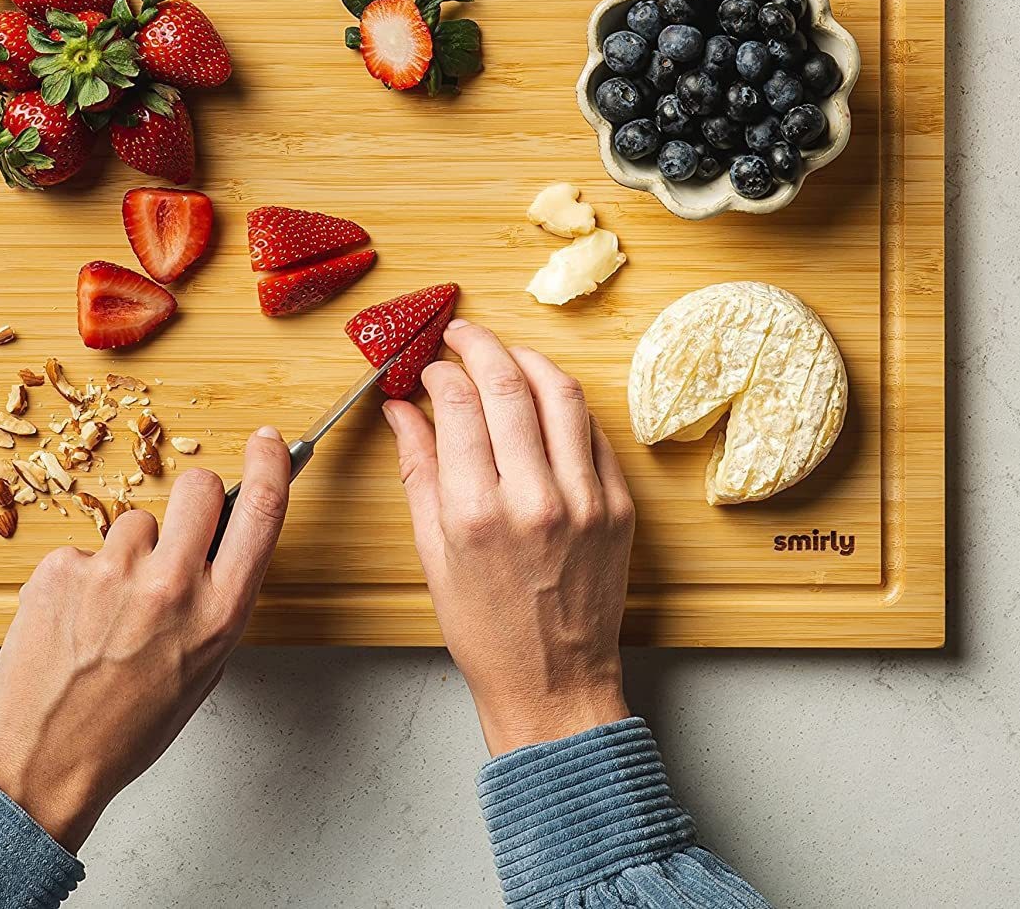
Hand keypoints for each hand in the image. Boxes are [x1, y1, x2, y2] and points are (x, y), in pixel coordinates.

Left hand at [0, 428, 290, 850]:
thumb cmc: (130, 725)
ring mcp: (111, 572)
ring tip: (111, 610)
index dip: (270, 465)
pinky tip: (77, 620)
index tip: (268, 442)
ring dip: (130, 551)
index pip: (261, 511)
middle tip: (178, 534)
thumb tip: (225, 539)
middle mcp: (170, 585)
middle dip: (194, 499)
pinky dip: (84, 577)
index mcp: (218, 613)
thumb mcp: (205, 667)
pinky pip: (86, 548)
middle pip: (199, 486)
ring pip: (136, 521)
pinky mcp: (61, 568)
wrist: (45, 761)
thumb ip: (219, 598)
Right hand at [383, 320, 634, 756]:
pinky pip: (593, 432)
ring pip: (561, 393)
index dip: (439, 370)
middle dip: (479, 345)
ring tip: (506, 354)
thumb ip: (418, 469)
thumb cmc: (484, 628)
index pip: (457, 403)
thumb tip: (400, 408)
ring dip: (528, 360)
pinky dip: (565, 404)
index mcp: (476, 512)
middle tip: (462, 335)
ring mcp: (585, 500)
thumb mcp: (433, 551)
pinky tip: (544, 398)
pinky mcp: (619, 506)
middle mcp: (534, 499)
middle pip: (508, 384)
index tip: (429, 366)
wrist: (553, 684)